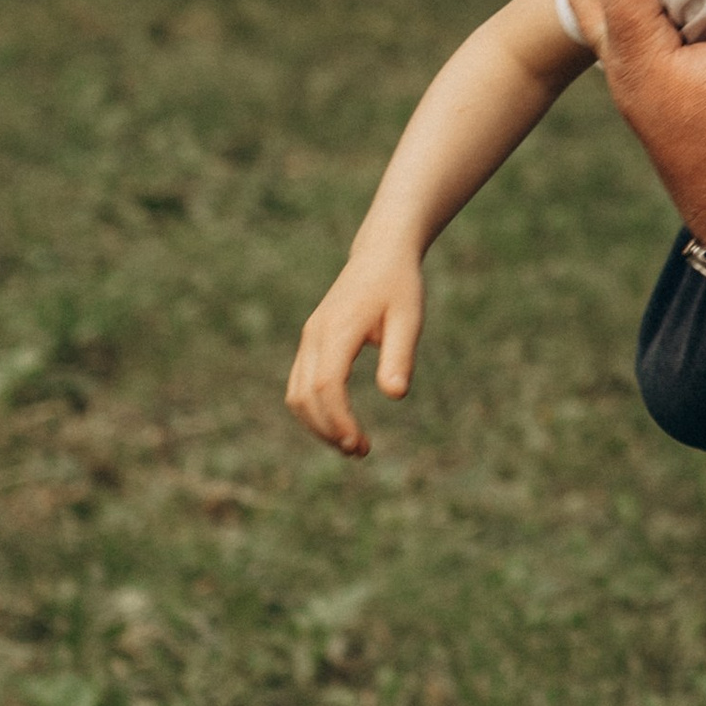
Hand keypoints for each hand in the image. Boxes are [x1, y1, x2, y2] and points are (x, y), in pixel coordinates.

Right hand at [286, 245, 423, 456]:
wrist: (381, 254)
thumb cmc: (399, 286)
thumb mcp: (409, 319)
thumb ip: (400, 356)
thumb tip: (395, 395)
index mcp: (337, 329)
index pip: (327, 385)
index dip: (339, 420)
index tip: (360, 444)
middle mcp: (315, 335)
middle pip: (305, 396)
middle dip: (328, 430)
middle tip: (361, 451)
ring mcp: (309, 339)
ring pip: (297, 393)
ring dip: (318, 424)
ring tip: (352, 444)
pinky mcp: (312, 343)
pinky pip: (301, 384)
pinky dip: (315, 410)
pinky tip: (341, 423)